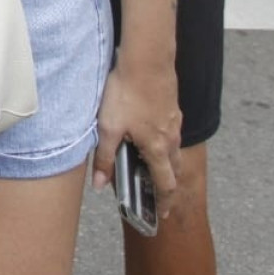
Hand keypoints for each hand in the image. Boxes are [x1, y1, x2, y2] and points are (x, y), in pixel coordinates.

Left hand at [93, 55, 182, 216]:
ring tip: (152, 165)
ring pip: (174, 149)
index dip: (165, 201)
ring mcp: (174, 121)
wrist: (146, 60)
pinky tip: (150, 133)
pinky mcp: (172, 106)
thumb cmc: (126, 92)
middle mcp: (171, 137)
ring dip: (166, 162)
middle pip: (174, 169)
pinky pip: (172, 131)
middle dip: (167, 184)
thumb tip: (99, 185)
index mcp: (157, 148)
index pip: (166, 184)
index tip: (164, 214)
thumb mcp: (108, 128)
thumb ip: (104, 158)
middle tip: (157, 193)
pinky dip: (164, 141)